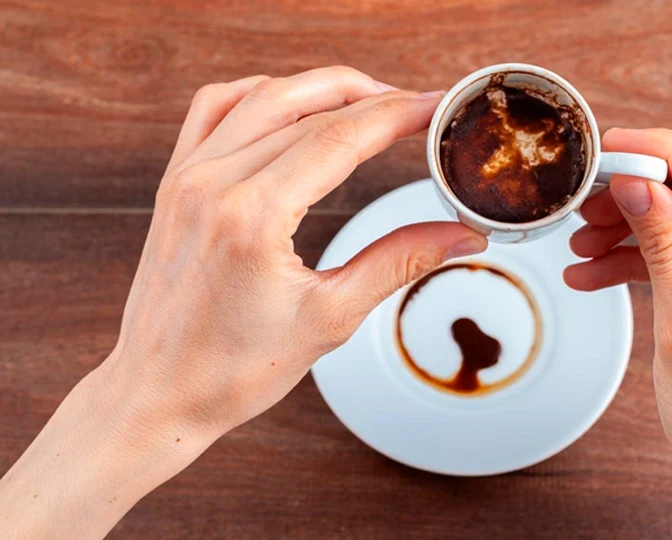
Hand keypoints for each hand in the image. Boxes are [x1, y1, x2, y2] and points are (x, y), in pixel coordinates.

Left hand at [112, 66, 485, 439]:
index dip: (397, 114)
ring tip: (370, 98)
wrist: (159, 393)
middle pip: (308, 108)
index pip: (339, 137)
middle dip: (373, 99)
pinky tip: (294, 103)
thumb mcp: (331, 316)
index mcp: (252, 217)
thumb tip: (462, 236)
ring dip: (323, 87)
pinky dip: (262, 93)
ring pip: (263, 96)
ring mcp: (187, 177)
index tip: (436, 106)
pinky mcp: (175, 182)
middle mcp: (212, 183)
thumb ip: (400, 261)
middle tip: (419, 106)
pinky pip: (216, 108)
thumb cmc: (233, 369)